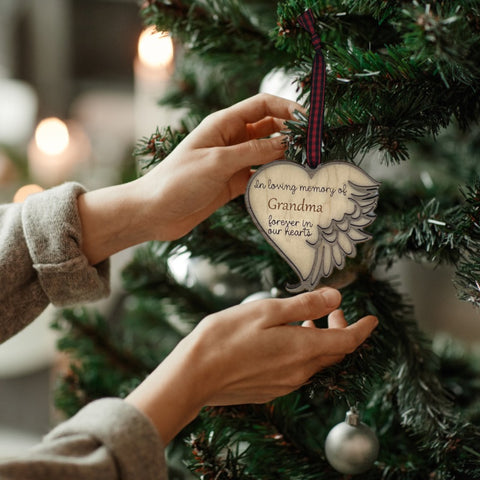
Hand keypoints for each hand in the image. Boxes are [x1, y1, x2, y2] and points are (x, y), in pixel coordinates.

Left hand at [78, 93, 301, 264]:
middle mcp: (230, 139)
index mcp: (223, 124)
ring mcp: (232, 162)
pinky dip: (273, 178)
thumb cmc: (178, 181)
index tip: (309, 120)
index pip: (262, 105)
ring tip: (307, 166)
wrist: (155, 212)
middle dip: (291, 133)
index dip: (287, 108)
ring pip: (267, 153)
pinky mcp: (232, 183)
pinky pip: (259, 175)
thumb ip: (252, 151)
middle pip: (269, 128)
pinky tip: (287, 185)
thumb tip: (286, 143)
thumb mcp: (217, 162)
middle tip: (314, 146)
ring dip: (285, 157)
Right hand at [125, 288, 377, 443]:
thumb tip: (336, 296)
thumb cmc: (227, 337)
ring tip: (307, 320)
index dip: (363, 329)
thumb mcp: (267, 311)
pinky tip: (285, 338)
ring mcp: (285, 384)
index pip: (347, 341)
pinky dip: (303, 352)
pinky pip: (298, 370)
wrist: (195, 375)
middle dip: (340, 329)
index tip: (373, 319)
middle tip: (332, 309)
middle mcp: (300, 372)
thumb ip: (305, 305)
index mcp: (303, 350)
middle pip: (333, 352)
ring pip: (315, 361)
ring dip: (319, 340)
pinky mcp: (270, 390)